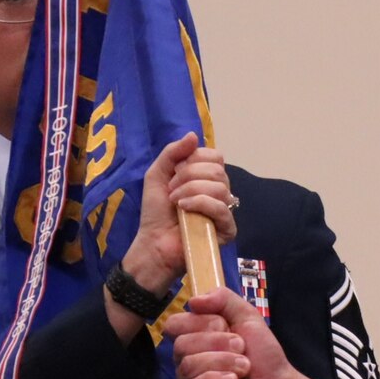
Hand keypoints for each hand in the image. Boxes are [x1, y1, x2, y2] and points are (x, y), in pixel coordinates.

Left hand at [124, 133, 233, 291]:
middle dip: (189, 176)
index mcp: (207, 178)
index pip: (215, 157)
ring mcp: (225, 211)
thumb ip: (172, 152)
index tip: (174, 173)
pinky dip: (200, 203)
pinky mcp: (227, 230)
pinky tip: (184, 209)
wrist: (153, 243)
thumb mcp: (157, 174)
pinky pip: (222, 208)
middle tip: (172, 189)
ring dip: (192, 190)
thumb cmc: (156, 212)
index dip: (194, 160)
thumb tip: (194, 135)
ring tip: (176, 202)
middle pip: (218, 170)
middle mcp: (220, 192)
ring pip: (220, 187)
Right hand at [169, 287, 324, 378]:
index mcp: (194, 339)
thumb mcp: (247, 317)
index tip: (224, 325)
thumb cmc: (263, 356)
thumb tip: (194, 300)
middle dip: (218, 344)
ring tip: (244, 368)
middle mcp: (186, 361)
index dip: (199, 323)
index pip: (175, 324)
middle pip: (182, 345)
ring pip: (188, 366)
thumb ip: (223, 299)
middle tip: (242, 349)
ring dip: (223, 363)